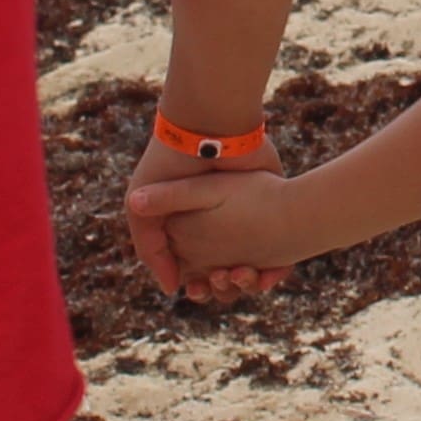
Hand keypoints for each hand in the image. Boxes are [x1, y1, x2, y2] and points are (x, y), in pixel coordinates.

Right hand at [124, 164, 299, 297]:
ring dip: (245, 280)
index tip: (193, 290)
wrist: (210, 130)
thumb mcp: (141, 210)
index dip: (193, 283)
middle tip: (217, 285)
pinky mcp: (273, 207)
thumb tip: (171, 289)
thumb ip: (150, 249)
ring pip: (250, 266)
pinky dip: (274, 270)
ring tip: (237, 275)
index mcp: (191, 222)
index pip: (194, 267)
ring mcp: (247, 216)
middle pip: (223, 271)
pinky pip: (280, 252)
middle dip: (220, 285)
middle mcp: (218, 222)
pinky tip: (265, 275)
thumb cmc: (170, 166)